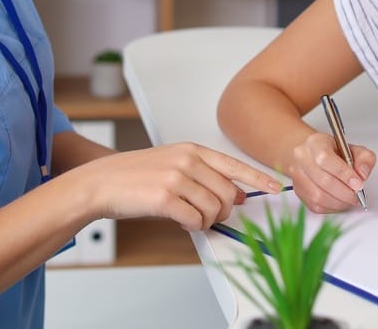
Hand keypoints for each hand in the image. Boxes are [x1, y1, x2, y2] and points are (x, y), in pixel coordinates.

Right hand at [80, 142, 281, 230]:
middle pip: (228, 194)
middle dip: (223, 212)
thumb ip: (204, 175)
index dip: (258, 179)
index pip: (234, 165)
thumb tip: (237, 194)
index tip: (276, 187)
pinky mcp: (165, 198)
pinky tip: (179, 220)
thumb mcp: (174, 165)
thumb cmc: (136, 176)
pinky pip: (195, 221)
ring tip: (188, 217)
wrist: (101, 182)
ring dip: (205, 221)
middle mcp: (188, 161)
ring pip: (214, 210)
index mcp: (192, 150)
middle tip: (208, 216)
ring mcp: (177, 178)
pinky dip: (191, 226)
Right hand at [286, 132, 376, 212]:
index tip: (358, 184)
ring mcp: (297, 175)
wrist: (315, 155)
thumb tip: (362, 174)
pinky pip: (315, 205)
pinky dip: (332, 207)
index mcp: (315, 143)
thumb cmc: (334, 152)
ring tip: (350, 199)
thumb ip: (364, 158)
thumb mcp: (354, 149)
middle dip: (345, 192)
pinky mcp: (298, 191)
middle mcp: (302, 158)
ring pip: (318, 196)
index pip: (326, 159)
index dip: (344, 174)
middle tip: (357, 195)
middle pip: (323, 180)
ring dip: (339, 202)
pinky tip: (340, 201)